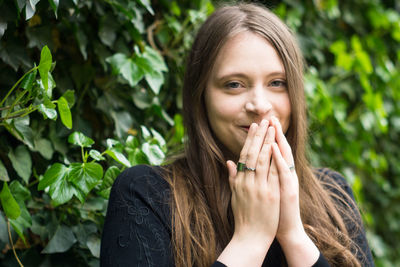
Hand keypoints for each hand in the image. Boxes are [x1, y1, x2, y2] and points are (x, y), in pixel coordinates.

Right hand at [217, 119, 279, 266]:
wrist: (250, 237)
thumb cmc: (243, 217)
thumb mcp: (234, 196)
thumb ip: (232, 177)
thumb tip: (229, 162)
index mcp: (239, 181)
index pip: (244, 155)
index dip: (250, 140)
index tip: (255, 127)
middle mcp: (247, 182)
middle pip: (253, 154)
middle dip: (259, 136)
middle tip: (264, 120)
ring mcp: (258, 187)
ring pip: (262, 160)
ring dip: (267, 142)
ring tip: (272, 128)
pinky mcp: (269, 195)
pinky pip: (272, 173)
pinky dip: (274, 159)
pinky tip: (278, 148)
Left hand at [270, 116, 318, 266]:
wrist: (285, 230)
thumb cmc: (273, 211)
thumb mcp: (264, 190)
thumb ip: (256, 175)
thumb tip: (240, 164)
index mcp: (278, 174)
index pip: (273, 151)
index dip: (268, 137)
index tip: (263, 122)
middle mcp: (285, 175)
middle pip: (281, 149)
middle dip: (275, 133)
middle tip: (270, 116)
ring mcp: (288, 182)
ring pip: (285, 158)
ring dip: (279, 141)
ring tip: (274, 126)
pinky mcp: (289, 191)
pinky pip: (284, 173)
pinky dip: (280, 160)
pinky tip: (275, 150)